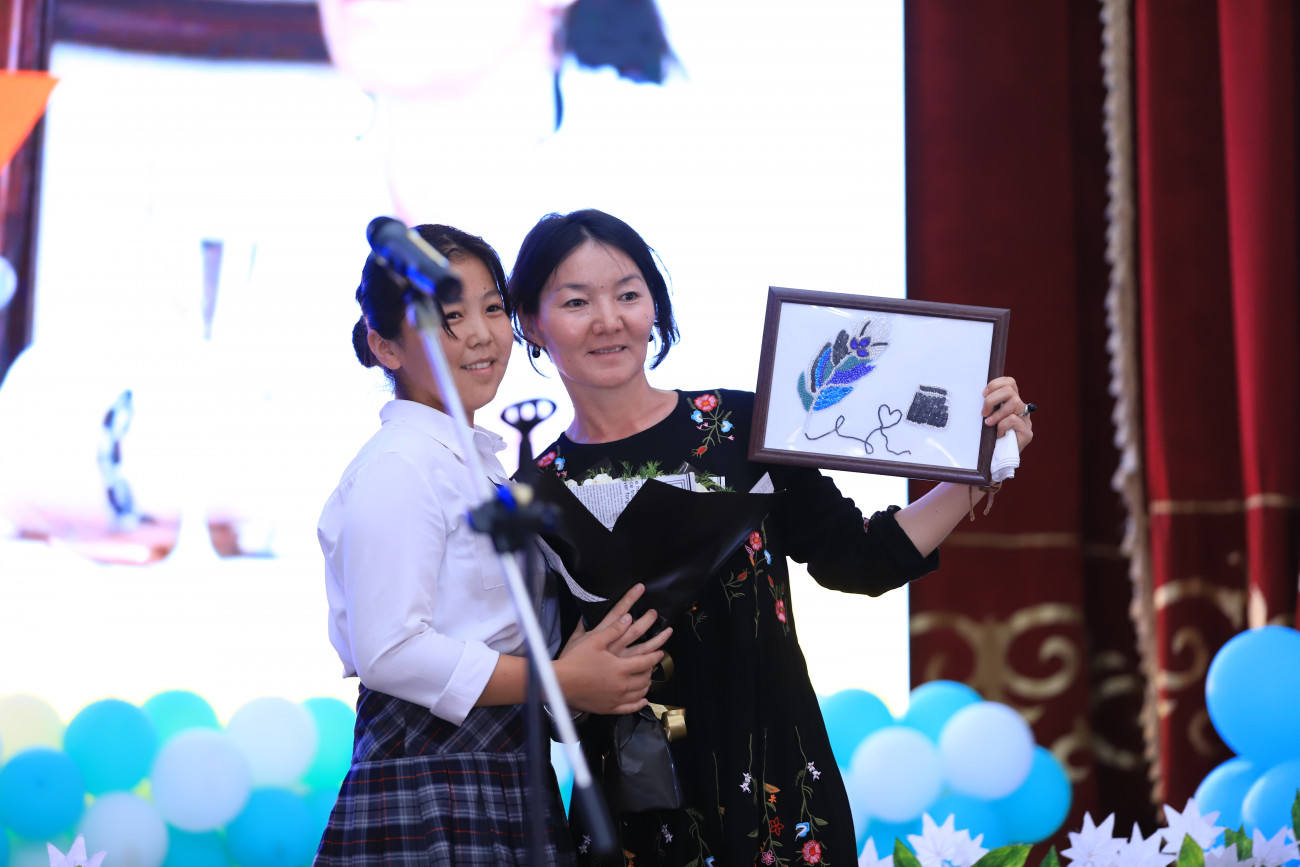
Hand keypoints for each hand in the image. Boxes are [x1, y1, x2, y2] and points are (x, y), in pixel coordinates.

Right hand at [556, 583, 672, 714]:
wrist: (560, 683)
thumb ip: (613, 629)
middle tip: (654, 665)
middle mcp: (622, 685)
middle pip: (645, 678)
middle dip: (652, 670)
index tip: (661, 652)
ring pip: (639, 693)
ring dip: (646, 685)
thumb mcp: (594, 640)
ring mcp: (616, 699)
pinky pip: (629, 708)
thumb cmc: (575, 660)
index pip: (645, 661)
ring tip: (648, 679)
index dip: (655, 656)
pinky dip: (639, 704)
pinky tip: (642, 700)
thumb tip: (628, 618)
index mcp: (621, 668)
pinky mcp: (608, 708)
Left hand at [981, 376, 1033, 451]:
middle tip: (983, 412)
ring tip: (988, 423)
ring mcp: (1026, 421)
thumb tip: (981, 395)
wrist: (998, 460)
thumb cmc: (991, 438)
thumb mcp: (988, 418)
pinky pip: (1013, 420)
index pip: (1010, 382)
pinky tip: (998, 434)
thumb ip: (990, 406)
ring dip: (997, 413)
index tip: (983, 394)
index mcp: (1012, 403)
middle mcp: (1022, 409)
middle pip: (1010, 390)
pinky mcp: (1027, 433)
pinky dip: (1002, 425)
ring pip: (1014, 402)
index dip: (995, 384)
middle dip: (992, 399)